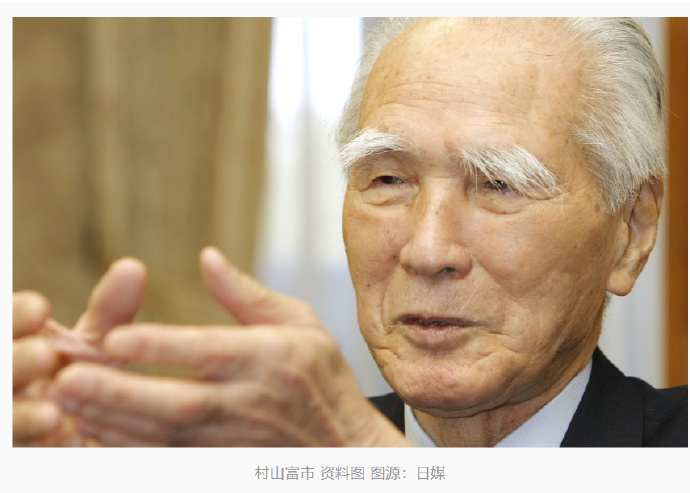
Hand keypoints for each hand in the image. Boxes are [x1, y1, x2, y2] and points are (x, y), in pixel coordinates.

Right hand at [13, 258, 145, 445]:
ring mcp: (9, 419)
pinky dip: (37, 450)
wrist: (71, 434)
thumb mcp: (95, 346)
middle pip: (4, 372)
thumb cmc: (83, 380)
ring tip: (52, 414)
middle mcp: (8, 380)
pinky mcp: (20, 454)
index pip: (7, 325)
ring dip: (21, 417)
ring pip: (6, 419)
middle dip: (15, 363)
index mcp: (14, 343)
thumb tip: (134, 267)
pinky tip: (65, 445)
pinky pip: (23, 454)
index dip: (16, 317)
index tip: (40, 308)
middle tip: (44, 356)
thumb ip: (111, 312)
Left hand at [53, 247, 408, 445]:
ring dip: (115, 423)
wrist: (344, 446)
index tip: (114, 339)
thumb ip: (248, 294)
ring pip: (167, 437)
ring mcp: (235, 440)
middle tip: (68, 379)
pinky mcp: (225, 464)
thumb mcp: (301, 322)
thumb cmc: (321, 377)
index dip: (160, 347)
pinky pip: (172, 462)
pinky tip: (99, 435)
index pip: (208, 351)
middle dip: (120, 393)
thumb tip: (207, 258)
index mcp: (268, 357)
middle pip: (178, 402)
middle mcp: (249, 401)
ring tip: (70, 405)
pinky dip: (132, 451)